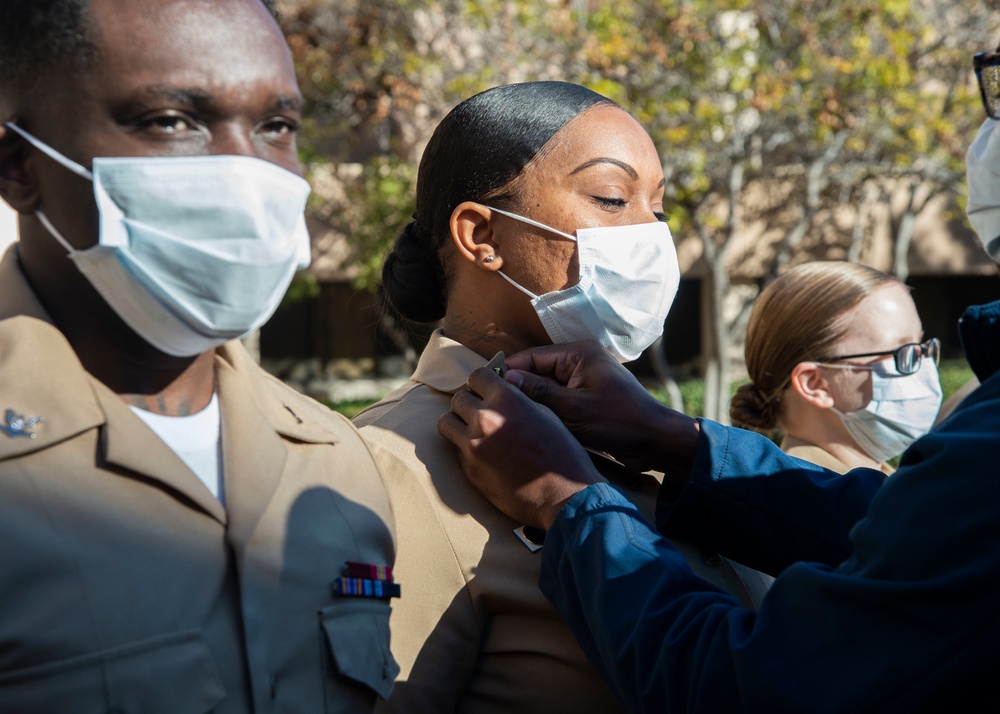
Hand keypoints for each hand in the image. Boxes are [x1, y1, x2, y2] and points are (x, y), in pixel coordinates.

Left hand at [438, 365, 604, 529]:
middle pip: (458, 399)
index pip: (476, 376)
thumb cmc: (561, 454)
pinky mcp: (469, 470)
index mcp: (506, 400)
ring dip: (458, 423)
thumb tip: (502, 387)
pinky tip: (485, 455)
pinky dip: (466, 448)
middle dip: (469, 402)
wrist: (561, 496)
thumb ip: (518, 397)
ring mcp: (473, 446)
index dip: (482, 382)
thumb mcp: (546, 414)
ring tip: (472, 430)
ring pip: (446, 422)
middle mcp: (485, 419)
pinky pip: (457, 450)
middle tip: (481, 411)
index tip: (485, 388)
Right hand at [503, 340, 699, 473]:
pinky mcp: (588, 394)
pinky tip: (534, 422)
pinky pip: (559, 396)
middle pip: (537, 370)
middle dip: (519, 388)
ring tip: (510, 416)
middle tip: (495, 406)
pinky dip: (547, 407)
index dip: (508, 373)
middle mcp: (581, 359)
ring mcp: (585, 377)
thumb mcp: (573, 409)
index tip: (486, 388)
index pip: (531, 357)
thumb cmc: (619, 422)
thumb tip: (506, 381)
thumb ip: (538, 393)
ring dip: (533, 400)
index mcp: (579, 353)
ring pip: (546, 385)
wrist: (654, 440)